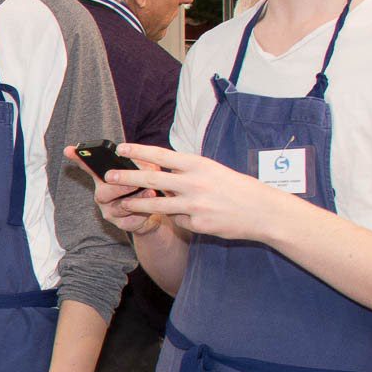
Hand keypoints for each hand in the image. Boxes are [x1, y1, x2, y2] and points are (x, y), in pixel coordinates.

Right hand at [67, 144, 163, 236]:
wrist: (153, 210)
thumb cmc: (143, 187)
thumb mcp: (143, 171)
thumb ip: (141, 164)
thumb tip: (145, 161)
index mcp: (103, 179)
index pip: (89, 168)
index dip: (78, 159)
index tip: (68, 150)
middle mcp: (102, 195)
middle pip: (103, 193)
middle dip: (119, 187)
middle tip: (134, 182)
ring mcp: (110, 211)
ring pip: (119, 207)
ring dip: (137, 199)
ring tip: (151, 192)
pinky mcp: (122, 225)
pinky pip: (130, 221)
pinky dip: (142, 213)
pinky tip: (150, 208)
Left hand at [104, 143, 290, 242]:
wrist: (262, 211)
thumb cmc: (236, 188)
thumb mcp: (212, 170)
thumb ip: (187, 171)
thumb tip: (160, 169)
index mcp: (198, 164)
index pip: (162, 154)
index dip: (139, 151)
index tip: (120, 148)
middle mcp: (194, 182)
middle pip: (152, 179)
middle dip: (127, 178)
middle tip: (109, 177)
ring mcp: (195, 204)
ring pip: (156, 204)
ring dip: (136, 204)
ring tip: (123, 204)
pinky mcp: (197, 223)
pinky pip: (178, 220)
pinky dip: (177, 218)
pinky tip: (187, 216)